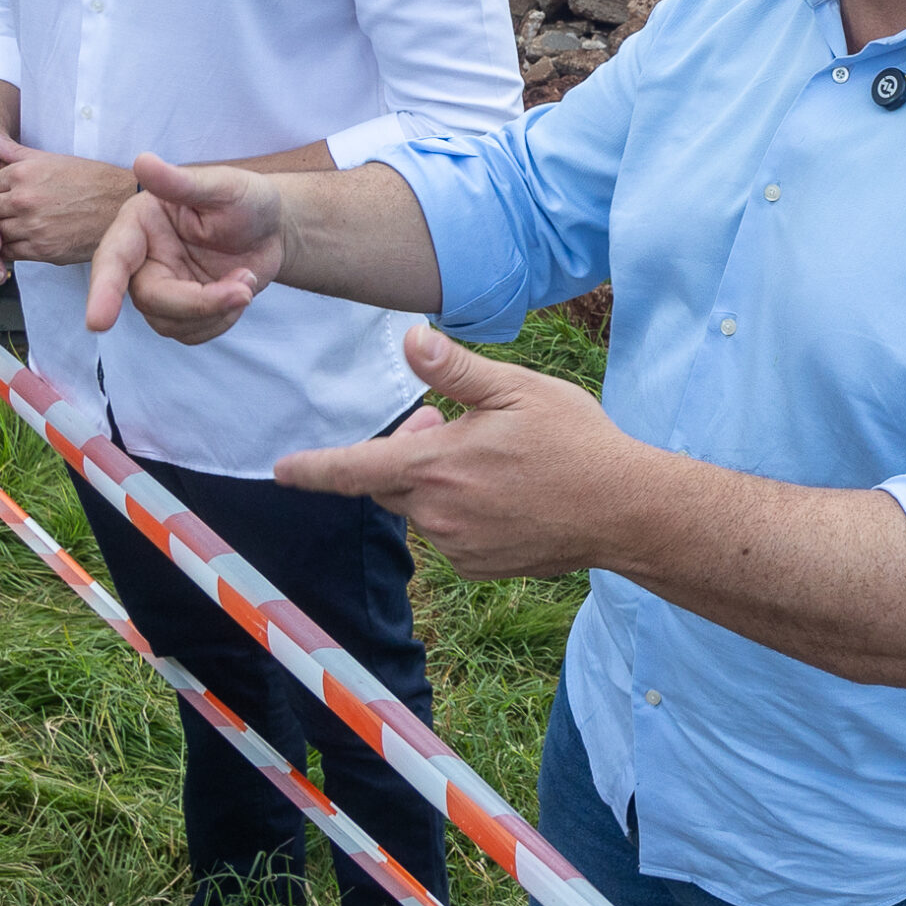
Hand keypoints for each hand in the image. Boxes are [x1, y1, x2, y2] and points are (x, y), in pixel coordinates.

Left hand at [0, 135, 137, 265]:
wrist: (124, 206)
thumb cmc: (91, 180)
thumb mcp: (53, 159)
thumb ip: (15, 151)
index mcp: (23, 173)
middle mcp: (24, 199)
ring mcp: (32, 226)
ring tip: (5, 231)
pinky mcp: (42, 250)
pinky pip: (9, 252)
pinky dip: (6, 250)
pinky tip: (14, 244)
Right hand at [86, 153, 286, 342]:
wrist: (272, 229)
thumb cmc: (245, 199)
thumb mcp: (223, 186)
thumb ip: (182, 181)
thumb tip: (143, 161)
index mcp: (140, 224)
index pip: (114, 259)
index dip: (104, 291)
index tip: (99, 323)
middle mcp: (141, 258)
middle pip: (149, 299)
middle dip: (199, 303)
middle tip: (244, 290)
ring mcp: (160, 286)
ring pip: (169, 322)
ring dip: (216, 311)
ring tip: (246, 279)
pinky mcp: (180, 310)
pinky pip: (191, 333)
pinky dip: (222, 321)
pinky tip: (239, 292)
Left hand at [275, 325, 652, 577]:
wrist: (623, 509)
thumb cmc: (575, 442)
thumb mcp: (518, 389)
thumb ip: (456, 371)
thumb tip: (411, 339)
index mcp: (438, 466)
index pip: (354, 470)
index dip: (313, 469)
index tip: (282, 471)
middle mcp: (438, 514)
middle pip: (390, 485)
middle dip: (407, 455)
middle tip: (452, 426)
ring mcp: (458, 546)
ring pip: (424, 510)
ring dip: (439, 485)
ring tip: (495, 462)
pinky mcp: (480, 566)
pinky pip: (452, 536)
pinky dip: (464, 514)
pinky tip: (510, 496)